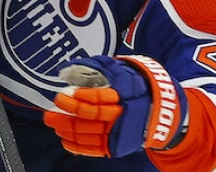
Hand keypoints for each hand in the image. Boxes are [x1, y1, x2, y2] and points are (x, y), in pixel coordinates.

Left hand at [43, 55, 187, 157]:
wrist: (162, 111)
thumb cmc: (137, 86)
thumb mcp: (123, 71)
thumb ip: (100, 66)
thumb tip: (72, 65)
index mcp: (126, 95)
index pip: (99, 98)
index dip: (81, 97)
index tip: (64, 93)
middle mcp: (123, 115)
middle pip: (91, 116)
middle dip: (69, 112)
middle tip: (53, 107)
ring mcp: (120, 133)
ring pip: (89, 133)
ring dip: (68, 129)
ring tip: (53, 122)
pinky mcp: (117, 146)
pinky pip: (94, 149)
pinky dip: (77, 146)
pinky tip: (64, 139)